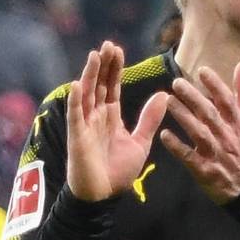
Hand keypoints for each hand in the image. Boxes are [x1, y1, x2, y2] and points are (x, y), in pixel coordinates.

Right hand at [66, 42, 167, 200]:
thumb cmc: (118, 171)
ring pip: (86, 94)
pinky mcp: (77, 137)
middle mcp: (96, 116)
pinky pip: (75, 115)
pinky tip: (77, 84)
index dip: (115, 69)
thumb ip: (150, 119)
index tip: (118, 49)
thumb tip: (164, 94)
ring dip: (90, 75)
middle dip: (103, 65)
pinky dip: (76, 100)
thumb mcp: (140, 142)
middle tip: (108, 44)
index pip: (112, 86)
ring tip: (95, 55)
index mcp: (111, 117)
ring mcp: (85, 125)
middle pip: (99, 85)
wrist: (104, 195)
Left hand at [160, 62, 239, 203]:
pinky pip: (189, 157)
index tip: (201, 70)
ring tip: (168, 101)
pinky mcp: (205, 169)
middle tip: (176, 83)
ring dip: (183, 117)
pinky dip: (177, 147)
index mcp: (239, 123)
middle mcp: (227, 136)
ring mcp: (216, 153)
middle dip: (194, 98)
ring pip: (198, 133)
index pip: (227, 101)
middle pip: (210, 114)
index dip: (215, 85)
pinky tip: (165, 135)